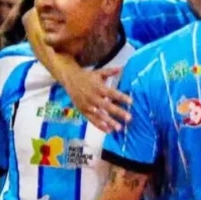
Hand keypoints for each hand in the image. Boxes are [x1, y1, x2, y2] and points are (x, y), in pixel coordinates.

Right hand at [24, 9, 130, 132]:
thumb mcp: (99, 72)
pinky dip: (100, 126)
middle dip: (118, 112)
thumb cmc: (87, 77)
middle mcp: (93, 97)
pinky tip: (108, 131)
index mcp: (99, 87)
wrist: (69, 79)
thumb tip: (122, 68)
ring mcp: (88, 105)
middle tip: (129, 118)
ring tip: (119, 128)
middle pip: (107, 106)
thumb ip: (110, 72)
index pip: (112, 93)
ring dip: (109, 122)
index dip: (121, 97)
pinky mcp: (83, 111)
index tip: (131, 102)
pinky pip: (92, 120)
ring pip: (100, 115)